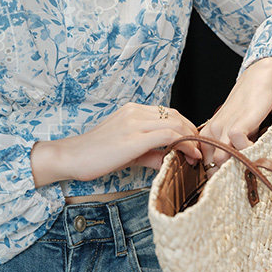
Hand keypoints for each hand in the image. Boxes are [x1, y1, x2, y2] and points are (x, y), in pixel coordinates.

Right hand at [30, 102, 202, 186]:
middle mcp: (135, 112)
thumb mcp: (127, 152)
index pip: (168, 113)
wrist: (70, 157)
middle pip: (176, 116)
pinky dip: (184, 144)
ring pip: (176, 123)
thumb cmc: (95, 155)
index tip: (193, 145)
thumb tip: (170, 159)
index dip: (186, 128)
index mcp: (132, 111)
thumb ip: (151, 153)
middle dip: (193, 133)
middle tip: (200, 151)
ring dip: (192, 139)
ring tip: (197, 155)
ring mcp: (134, 123)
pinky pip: (168, 135)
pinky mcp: (133, 138)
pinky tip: (189, 155)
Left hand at [197, 57, 271, 168]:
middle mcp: (210, 132)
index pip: (204, 165)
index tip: (231, 177)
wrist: (256, 82)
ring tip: (250, 160)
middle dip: (226, 173)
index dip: (217, 175)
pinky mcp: (235, 126)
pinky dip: (248, 152)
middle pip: (211, 167)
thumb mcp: (234, 131)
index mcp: (206, 135)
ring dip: (237, 164)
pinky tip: (256, 146)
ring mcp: (221, 129)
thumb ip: (231, 149)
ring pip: (221, 160)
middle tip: (243, 172)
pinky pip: (238, 148)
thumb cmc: (247, 109)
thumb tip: (233, 171)